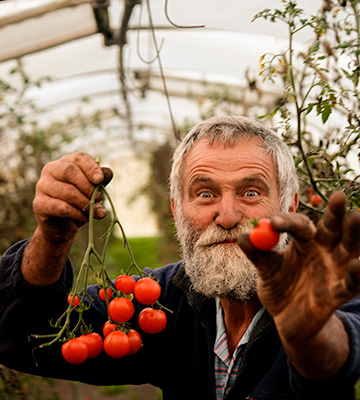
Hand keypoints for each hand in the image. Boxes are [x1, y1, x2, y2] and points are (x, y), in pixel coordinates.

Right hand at [33, 152, 112, 243]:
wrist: (63, 226)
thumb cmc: (80, 202)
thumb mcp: (93, 190)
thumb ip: (101, 180)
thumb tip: (107, 173)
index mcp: (66, 162)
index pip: (79, 158)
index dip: (91, 167)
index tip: (99, 180)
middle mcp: (51, 169)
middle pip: (70, 171)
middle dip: (88, 187)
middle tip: (99, 198)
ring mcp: (42, 185)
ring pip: (67, 191)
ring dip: (85, 203)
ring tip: (96, 212)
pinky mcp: (39, 203)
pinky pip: (61, 207)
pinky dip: (76, 213)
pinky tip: (84, 217)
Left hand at [238, 191, 359, 342]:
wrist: (286, 318)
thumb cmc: (278, 286)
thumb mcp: (265, 269)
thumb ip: (255, 253)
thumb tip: (243, 236)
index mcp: (305, 241)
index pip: (300, 225)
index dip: (289, 222)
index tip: (274, 222)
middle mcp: (324, 250)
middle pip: (333, 228)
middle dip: (336, 214)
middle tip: (338, 197)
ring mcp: (335, 270)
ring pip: (349, 249)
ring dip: (354, 234)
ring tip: (356, 217)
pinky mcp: (339, 293)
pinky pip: (351, 283)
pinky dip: (356, 274)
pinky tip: (358, 264)